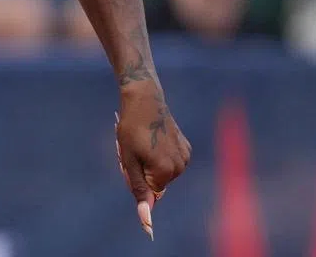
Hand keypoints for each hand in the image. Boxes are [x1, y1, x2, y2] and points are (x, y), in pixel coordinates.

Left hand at [115, 83, 191, 239]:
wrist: (144, 99)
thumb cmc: (131, 128)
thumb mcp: (128, 159)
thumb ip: (138, 188)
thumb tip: (145, 217)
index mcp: (165, 172)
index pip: (150, 192)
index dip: (135, 179)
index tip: (129, 161)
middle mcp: (180, 167)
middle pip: (157, 183)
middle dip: (143, 172)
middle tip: (132, 150)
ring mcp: (185, 156)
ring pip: (163, 172)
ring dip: (151, 164)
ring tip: (142, 142)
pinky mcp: (186, 147)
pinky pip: (171, 161)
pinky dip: (160, 155)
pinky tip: (153, 138)